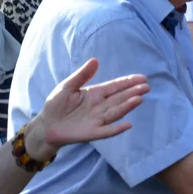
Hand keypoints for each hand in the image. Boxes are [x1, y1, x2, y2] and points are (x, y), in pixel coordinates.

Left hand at [27, 58, 149, 157]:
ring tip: (139, 99)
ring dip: (128, 106)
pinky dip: (117, 129)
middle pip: (120, 98)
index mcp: (95, 94)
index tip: (142, 78)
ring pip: (116, 112)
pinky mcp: (93, 132)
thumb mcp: (67, 86)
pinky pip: (107, 131)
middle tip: (146, 87)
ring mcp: (98, 120)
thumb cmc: (56, 104)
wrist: (46, 125)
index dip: (128, 82)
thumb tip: (95, 60)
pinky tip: (128, 125)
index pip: (115, 86)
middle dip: (133, 92)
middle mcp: (100, 106)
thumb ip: (82, 75)